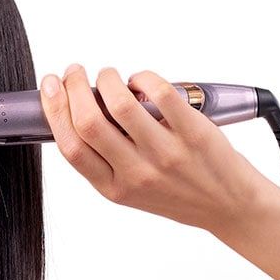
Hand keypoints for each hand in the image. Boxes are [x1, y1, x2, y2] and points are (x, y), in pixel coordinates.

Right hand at [39, 64, 272, 236]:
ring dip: (108, 78)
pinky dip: (143, 77)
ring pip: (121, 104)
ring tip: (109, 75)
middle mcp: (137, 174)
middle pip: (89, 123)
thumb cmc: (178, 194)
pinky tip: (141, 81)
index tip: (50, 88)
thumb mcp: (131, 189)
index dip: (54, 111)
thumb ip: (105, 159)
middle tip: (74, 73)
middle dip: (74, 88)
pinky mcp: (192, 133)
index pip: (71, 147)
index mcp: (114, 189)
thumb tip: (79, 111)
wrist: (228, 206)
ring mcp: (165, 153)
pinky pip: (160, 94)